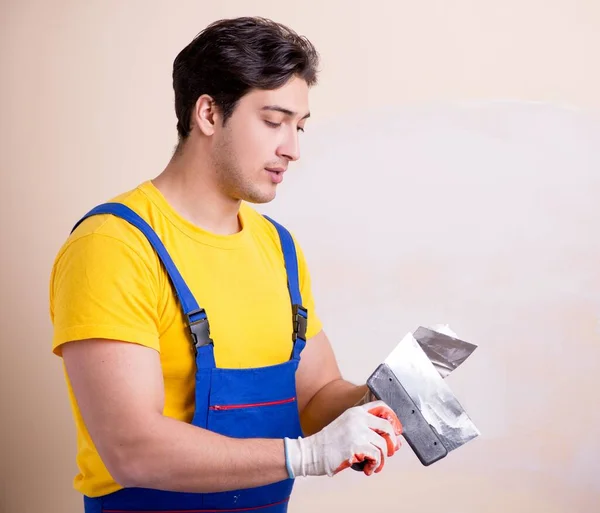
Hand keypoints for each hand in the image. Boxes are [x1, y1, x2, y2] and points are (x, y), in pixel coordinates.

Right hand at [284, 400, 401, 477]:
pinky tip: (368, 469)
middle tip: (388, 452)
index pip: (381, 406)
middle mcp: (357, 418)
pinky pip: (376, 456)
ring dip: (382, 459)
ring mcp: (357, 431)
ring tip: (374, 465)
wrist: (310, 453)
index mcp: (355, 412)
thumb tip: (395, 442)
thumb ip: (369, 432)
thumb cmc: (329, 444)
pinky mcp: (355, 446)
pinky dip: (375, 465)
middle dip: (392, 442)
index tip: (396, 431)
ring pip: (383, 444)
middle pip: (387, 426)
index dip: (393, 418)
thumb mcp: (348, 429)